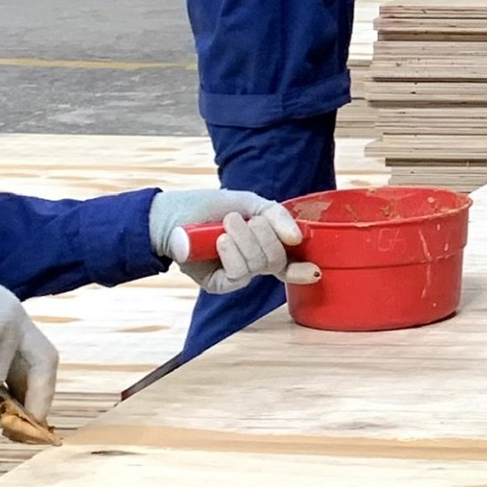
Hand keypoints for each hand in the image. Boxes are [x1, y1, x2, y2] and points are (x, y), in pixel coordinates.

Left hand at [149, 188, 314, 292]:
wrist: (173, 215)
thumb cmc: (208, 207)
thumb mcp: (247, 202)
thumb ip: (275, 215)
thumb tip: (296, 237)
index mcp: (263, 244)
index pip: (289, 264)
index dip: (302, 270)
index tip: (313, 270)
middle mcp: (253, 263)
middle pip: (277, 260)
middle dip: (263, 235)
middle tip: (238, 218)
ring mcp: (237, 275)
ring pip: (260, 265)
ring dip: (244, 239)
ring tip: (226, 224)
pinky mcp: (220, 284)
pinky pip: (239, 274)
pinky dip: (232, 253)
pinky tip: (221, 241)